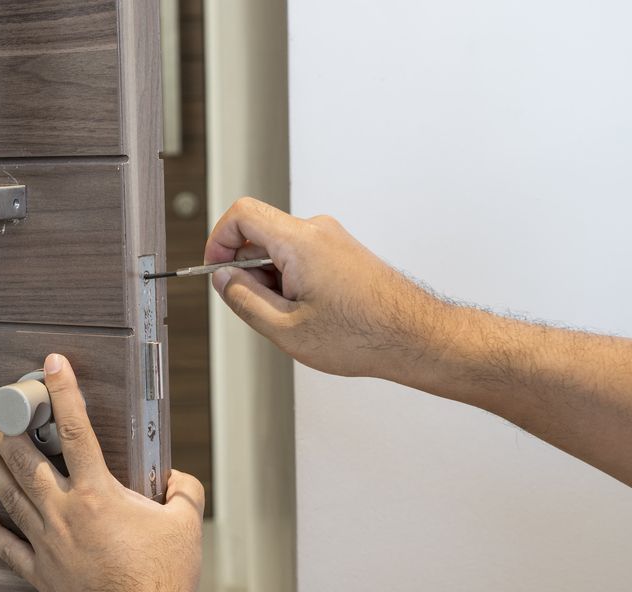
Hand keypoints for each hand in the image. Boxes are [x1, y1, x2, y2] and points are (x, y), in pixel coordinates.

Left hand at [0, 353, 227, 591]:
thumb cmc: (165, 580)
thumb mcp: (186, 522)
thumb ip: (182, 488)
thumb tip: (175, 478)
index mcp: (98, 494)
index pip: (75, 430)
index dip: (63, 393)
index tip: (52, 367)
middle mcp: (65, 513)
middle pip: (27, 459)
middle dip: (9, 425)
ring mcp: (48, 544)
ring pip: (11, 494)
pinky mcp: (42, 574)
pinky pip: (7, 548)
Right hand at [205, 197, 446, 379]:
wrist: (415, 337)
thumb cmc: (363, 334)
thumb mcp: (286, 328)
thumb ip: (244, 299)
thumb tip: (223, 280)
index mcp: (300, 241)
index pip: (242, 214)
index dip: (219, 241)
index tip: (217, 270)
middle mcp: (317, 230)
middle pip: (259, 233)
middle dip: (247, 270)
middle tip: (257, 308)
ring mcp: (332, 239)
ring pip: (279, 248)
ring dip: (271, 279)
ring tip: (292, 317)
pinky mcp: (342, 252)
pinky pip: (300, 256)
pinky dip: (291, 280)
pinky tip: (308, 313)